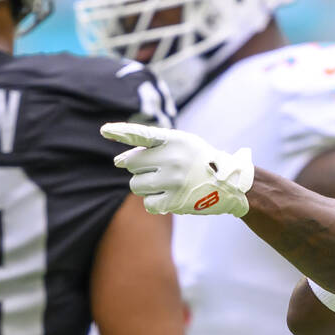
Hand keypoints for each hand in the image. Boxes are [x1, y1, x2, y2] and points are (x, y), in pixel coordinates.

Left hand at [101, 122, 254, 215]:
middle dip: (138, 168)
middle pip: (131, 164)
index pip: (142, 134)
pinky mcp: (175, 200)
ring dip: (144, 186)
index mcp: (174, 139)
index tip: (104, 131)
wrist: (230, 182)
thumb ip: (149, 149)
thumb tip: (116, 162)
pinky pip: (147, 203)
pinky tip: (169, 196)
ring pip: (135, 185)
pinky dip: (154, 202)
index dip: (121, 132)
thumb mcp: (181, 145)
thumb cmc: (198, 160)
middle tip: (158, 170)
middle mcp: (173, 158)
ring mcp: (174, 180)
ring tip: (166, 183)